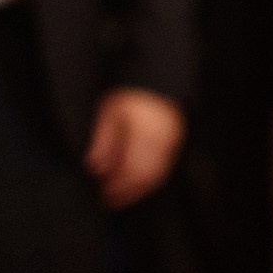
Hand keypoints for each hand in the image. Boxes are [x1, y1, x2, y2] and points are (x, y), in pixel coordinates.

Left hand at [85, 87, 181, 207]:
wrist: (155, 73)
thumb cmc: (130, 90)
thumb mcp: (109, 111)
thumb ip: (103, 140)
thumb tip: (96, 167)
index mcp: (144, 134)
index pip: (132, 172)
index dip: (118, 188)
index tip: (103, 196)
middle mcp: (162, 140)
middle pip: (146, 176)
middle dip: (128, 191)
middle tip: (110, 199)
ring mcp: (172, 139)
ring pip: (158, 173)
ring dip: (139, 186)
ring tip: (122, 192)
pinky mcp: (176, 137)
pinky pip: (165, 164)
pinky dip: (150, 175)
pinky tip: (137, 176)